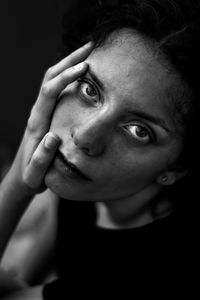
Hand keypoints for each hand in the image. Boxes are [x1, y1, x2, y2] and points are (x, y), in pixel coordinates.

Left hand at [9, 42, 92, 194]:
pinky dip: (67, 74)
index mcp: (37, 122)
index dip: (66, 77)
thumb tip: (53, 137)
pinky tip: (81, 73)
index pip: (49, 91)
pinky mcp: (45, 112)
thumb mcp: (36, 174)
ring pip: (51, 78)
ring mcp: (40, 110)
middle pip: (49, 77)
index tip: (84, 68)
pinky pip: (55, 87)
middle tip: (91, 47)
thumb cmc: (32, 176)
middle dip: (69, 59)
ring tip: (88, 53)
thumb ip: (42, 158)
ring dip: (68, 63)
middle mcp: (37, 111)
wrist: (23, 176)